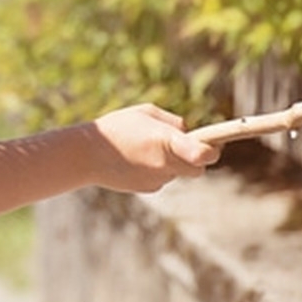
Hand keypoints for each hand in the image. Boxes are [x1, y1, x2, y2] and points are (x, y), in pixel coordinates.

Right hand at [88, 103, 219, 193]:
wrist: (86, 155)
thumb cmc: (117, 127)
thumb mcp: (147, 112)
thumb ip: (173, 122)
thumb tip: (189, 132)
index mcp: (166, 141)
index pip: (203, 154)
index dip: (213, 150)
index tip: (214, 144)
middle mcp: (165, 164)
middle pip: (199, 169)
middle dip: (198, 158)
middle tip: (188, 144)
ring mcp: (157, 180)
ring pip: (179, 173)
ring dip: (174, 162)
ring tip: (150, 148)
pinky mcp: (148, 188)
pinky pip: (163, 178)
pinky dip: (158, 170)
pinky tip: (138, 159)